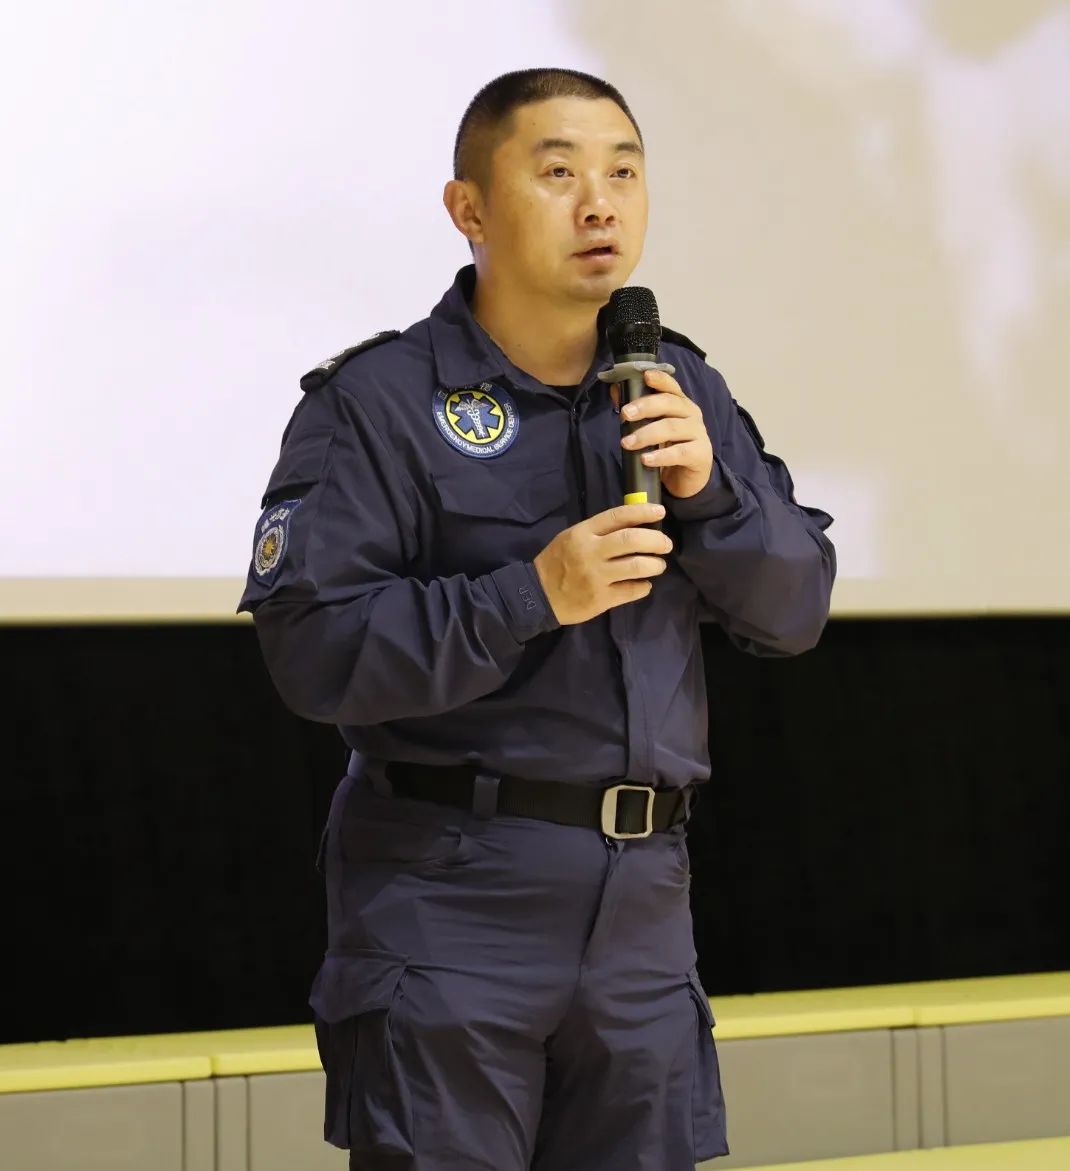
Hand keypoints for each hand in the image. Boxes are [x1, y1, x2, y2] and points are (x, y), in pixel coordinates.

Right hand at [533, 503, 672, 625]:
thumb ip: (599, 530)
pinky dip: (644, 587)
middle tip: (665, 544)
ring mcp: (596, 577)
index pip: (618, 516)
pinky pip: (632, 591)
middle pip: (632, 540)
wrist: (538, 595)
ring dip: (655, 564)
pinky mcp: (601, 599)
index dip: (643, 512)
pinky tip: (643, 584)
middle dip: (656, 540)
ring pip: (637, 566)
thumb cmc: (557, 562)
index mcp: (583, 533)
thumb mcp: (572, 537)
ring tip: (658, 565)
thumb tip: (634, 522)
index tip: (660, 512)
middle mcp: (590, 552)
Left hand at [613, 369, 713, 499]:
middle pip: (670, 404)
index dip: (660, 379)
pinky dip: (661, 456)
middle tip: (625, 414)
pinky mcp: (700, 455)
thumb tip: (616, 390)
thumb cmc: (668, 448)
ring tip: (627, 443)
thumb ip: (636, 410)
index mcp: (681, 404)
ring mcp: (698, 434)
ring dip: (646, 434)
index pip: (672, 387)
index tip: (645, 376)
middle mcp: (692, 415)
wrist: (687, 478)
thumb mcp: (652, 427)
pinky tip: (645, 459)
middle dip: (645, 407)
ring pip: (672, 428)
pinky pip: (680, 453)